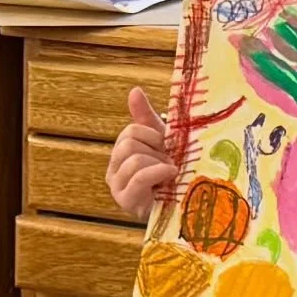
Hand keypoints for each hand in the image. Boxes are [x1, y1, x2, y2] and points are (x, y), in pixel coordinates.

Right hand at [106, 87, 175, 220]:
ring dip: (159, 164)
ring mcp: (117, 188)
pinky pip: (139, 177)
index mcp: (120, 155)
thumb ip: (145, 117)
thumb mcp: (160, 142)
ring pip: (134, 159)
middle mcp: (113, 171)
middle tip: (170, 162)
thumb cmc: (172, 174)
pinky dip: (158, 172)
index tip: (166, 147)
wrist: (183, 205)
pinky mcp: (126, 201)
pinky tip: (171, 174)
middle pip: (129, 144)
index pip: (130, 132)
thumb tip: (134, 91)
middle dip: (155, 151)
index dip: (152, 135)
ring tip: (171, 174)